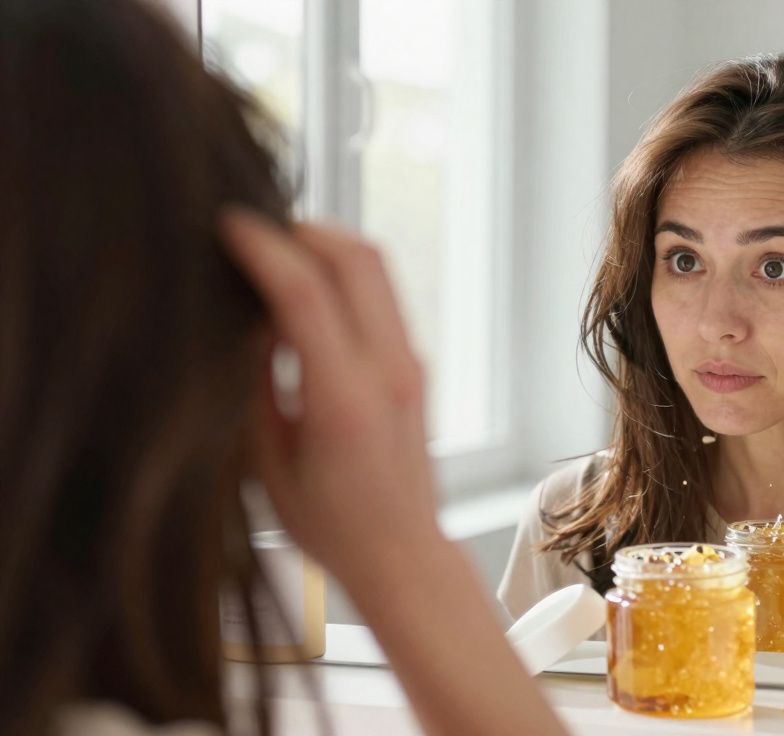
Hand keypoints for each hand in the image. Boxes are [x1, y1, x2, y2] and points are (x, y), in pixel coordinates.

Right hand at [220, 208, 438, 582]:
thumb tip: (251, 319)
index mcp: (346, 400)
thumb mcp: (269, 464)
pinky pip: (382, 296)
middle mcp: (389, 371)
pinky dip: (344, 274)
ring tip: (277, 250)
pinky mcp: (416, 366)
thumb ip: (258, 386)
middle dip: (302, 228)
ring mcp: (411, 365)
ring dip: (327, 245)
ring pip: (378, 269)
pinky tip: (306, 288)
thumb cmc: (330, 525)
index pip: (306, 294)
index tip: (227, 222)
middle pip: (358, 259)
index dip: (263, 248)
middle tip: (255, 228)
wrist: (403, 553)